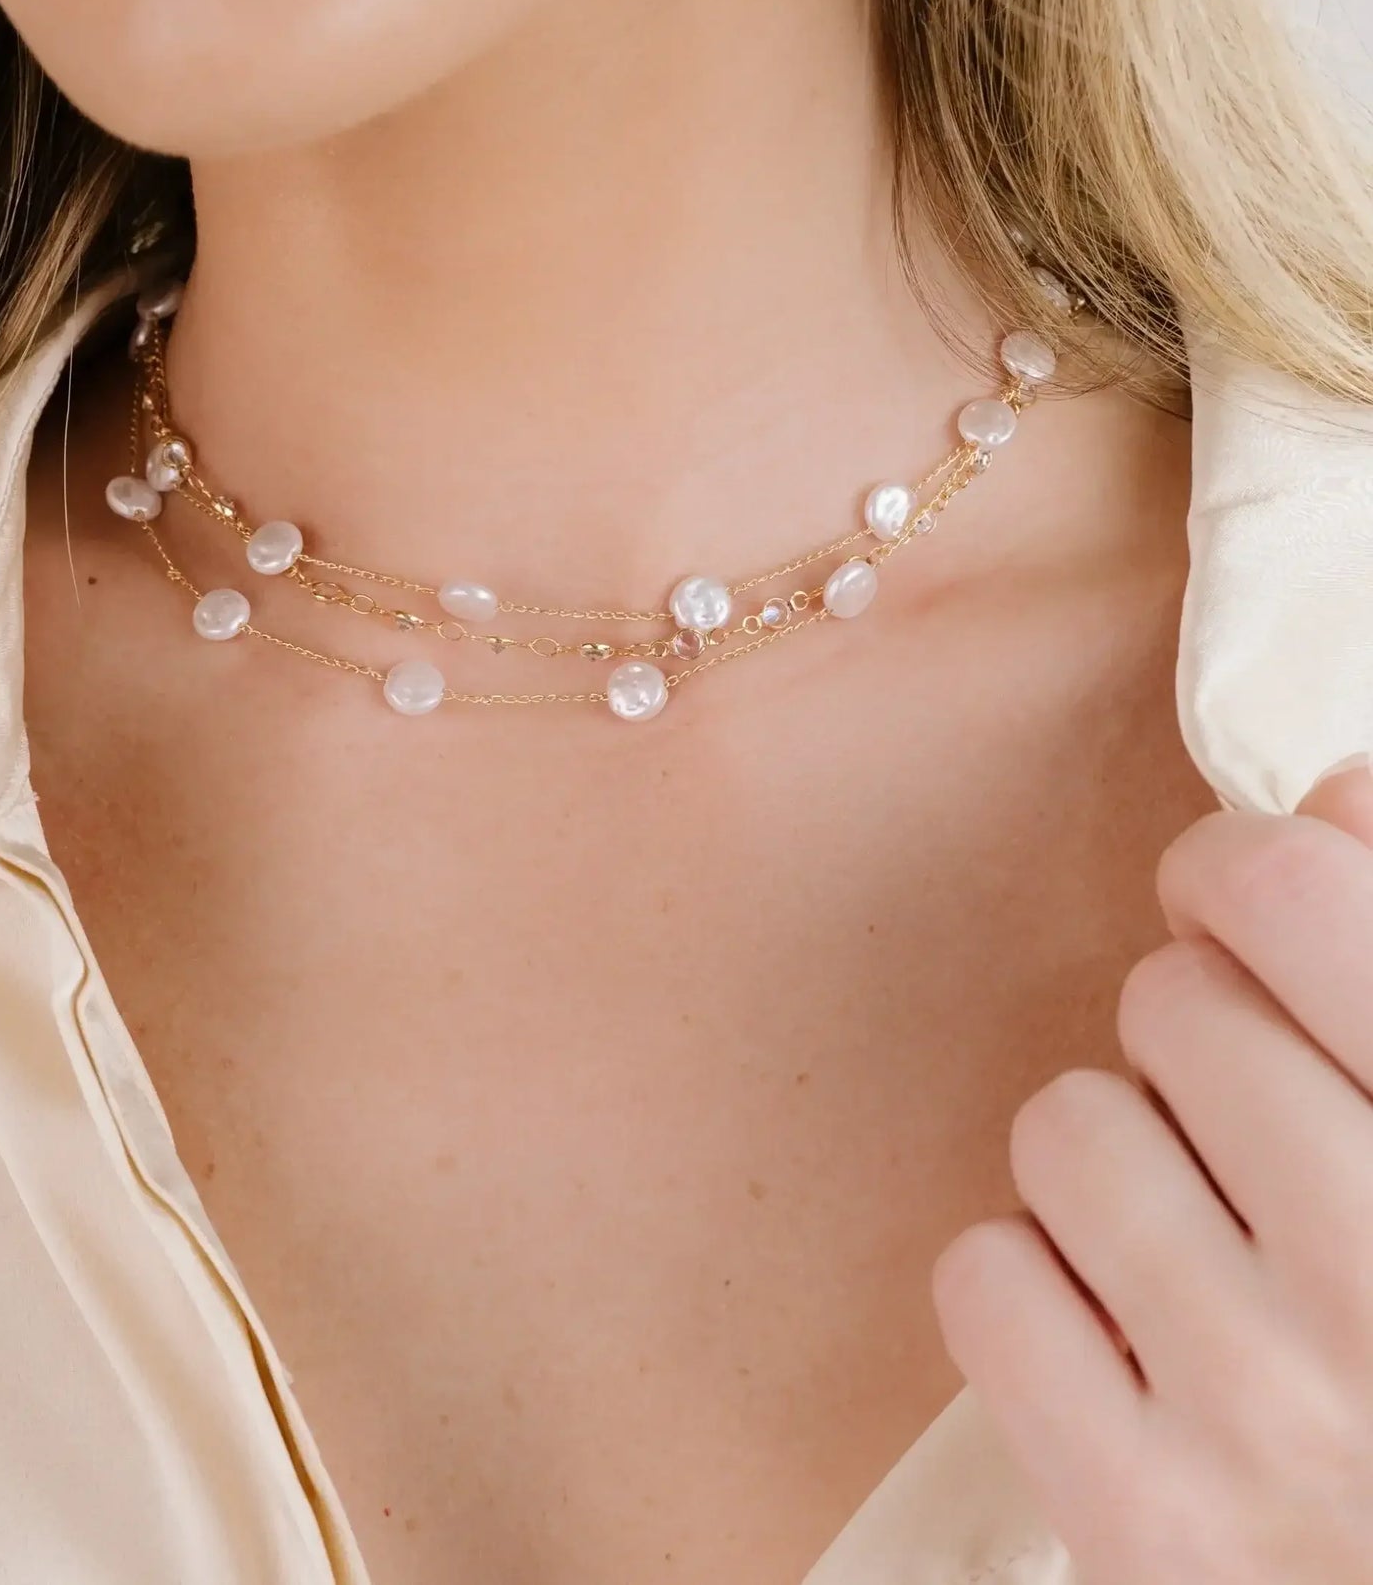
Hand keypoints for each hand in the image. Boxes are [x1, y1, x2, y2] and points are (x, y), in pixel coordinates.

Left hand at [933, 762, 1372, 1583]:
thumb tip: (1321, 795)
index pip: (1292, 892)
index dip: (1238, 872)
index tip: (1235, 909)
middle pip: (1169, 1001)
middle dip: (1192, 1041)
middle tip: (1244, 1130)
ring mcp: (1270, 1417)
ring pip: (1067, 1124)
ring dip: (1109, 1164)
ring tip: (1195, 1242)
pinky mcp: (1144, 1526)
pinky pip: (985, 1276)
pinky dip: (1033, 1290)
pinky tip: (1120, 1340)